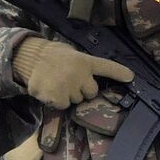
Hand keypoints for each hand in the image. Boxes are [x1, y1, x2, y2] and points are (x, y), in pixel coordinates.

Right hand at [12, 37, 132, 109]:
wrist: (29, 57)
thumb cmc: (53, 55)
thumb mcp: (72, 54)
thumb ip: (84, 66)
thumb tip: (92, 79)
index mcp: (85, 61)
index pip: (106, 67)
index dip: (119, 73)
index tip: (130, 77)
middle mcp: (79, 74)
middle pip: (91, 92)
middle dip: (82, 90)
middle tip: (69, 80)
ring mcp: (68, 86)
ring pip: (76, 100)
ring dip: (68, 95)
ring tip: (57, 83)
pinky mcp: (56, 96)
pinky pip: (62, 105)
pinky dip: (56, 101)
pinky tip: (49, 89)